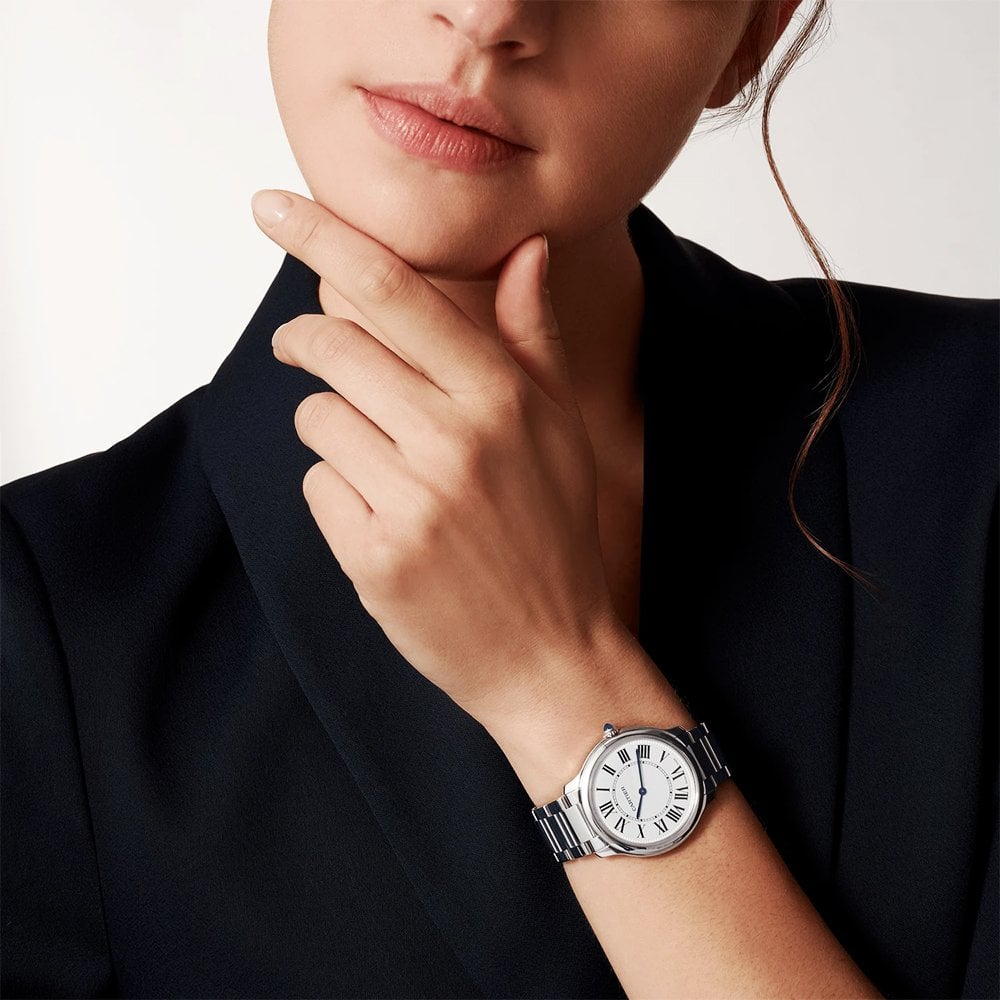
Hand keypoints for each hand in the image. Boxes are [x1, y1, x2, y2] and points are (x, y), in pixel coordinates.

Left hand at [250, 188, 622, 725]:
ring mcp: (410, 501)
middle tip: (308, 346)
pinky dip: (336, 491)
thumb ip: (531, 336)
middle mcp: (453, 440)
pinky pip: (317, 484)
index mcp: (501, 397)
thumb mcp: (560, 430)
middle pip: (333, 344)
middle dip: (307, 338)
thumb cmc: (555, 534)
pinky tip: (383, 517)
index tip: (273, 206)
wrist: (550, 655)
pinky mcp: (373, 556)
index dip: (324, 238)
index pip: (394, 291)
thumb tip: (525, 250)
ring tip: (380, 461)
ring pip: (316, 416)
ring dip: (333, 426)